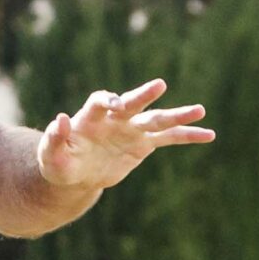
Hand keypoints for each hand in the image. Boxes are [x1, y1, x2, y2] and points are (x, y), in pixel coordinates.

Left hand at [35, 79, 213, 191]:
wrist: (76, 174)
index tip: (116, 105)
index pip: (101, 101)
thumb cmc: (59, 163)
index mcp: (90, 118)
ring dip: (177, 114)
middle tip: (159, 85)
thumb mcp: (50, 156)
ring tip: (200, 110)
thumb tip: (59, 119)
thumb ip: (54, 138)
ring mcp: (131, 129)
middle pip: (132, 103)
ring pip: (157, 119)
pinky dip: (187, 136)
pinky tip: (209, 135)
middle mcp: (115, 118)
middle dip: (144, 95)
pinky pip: (169, 138)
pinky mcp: (143, 143)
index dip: (108, 101)